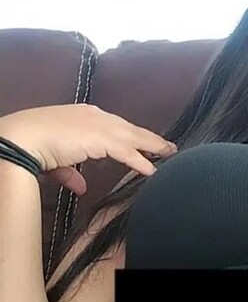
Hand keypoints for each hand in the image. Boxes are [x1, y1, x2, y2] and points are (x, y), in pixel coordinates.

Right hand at [0, 104, 177, 195]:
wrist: (23, 138)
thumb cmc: (34, 147)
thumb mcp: (57, 162)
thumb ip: (71, 173)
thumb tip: (81, 186)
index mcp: (84, 115)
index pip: (114, 125)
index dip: (130, 135)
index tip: (144, 143)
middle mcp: (94, 115)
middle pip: (129, 128)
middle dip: (149, 138)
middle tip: (168, 147)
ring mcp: (99, 124)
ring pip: (134, 137)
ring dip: (153, 147)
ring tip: (170, 155)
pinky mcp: (101, 138)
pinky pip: (128, 151)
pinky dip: (142, 161)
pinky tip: (153, 170)